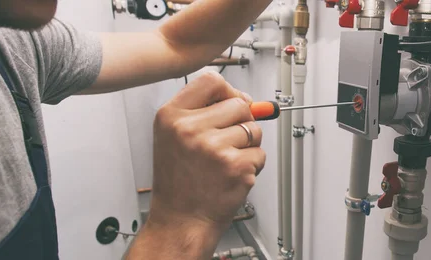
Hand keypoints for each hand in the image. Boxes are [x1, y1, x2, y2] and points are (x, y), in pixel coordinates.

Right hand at [127, 71, 264, 258]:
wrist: (181, 221)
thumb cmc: (178, 182)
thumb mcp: (173, 137)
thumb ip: (202, 111)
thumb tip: (243, 99)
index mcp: (171, 117)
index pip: (211, 81)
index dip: (228, 91)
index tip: (230, 103)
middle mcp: (190, 129)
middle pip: (239, 104)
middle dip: (241, 122)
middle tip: (225, 143)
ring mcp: (214, 148)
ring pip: (254, 129)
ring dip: (248, 145)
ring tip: (224, 162)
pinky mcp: (235, 166)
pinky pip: (260, 153)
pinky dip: (252, 165)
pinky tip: (231, 175)